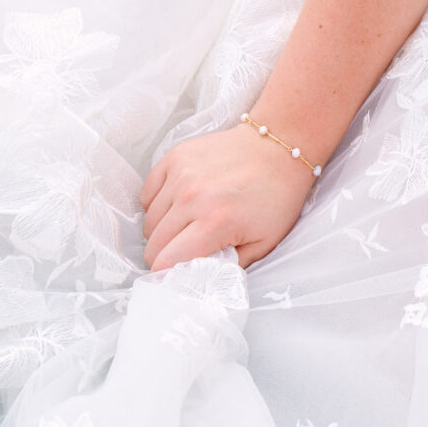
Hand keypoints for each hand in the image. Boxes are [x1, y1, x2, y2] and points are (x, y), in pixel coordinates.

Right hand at [139, 124, 316, 270]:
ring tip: (185, 225)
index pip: (165, 261)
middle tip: (185, 249)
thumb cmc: (275, 196)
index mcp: (215, 222)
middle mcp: (193, 197)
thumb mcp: (264, 243)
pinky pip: (148, 192)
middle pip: (153, 243)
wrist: (279, 146)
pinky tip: (176, 204)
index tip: (177, 273)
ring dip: (162, 229)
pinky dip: (157, 203)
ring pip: (149, 220)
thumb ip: (230, 267)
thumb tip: (201, 280)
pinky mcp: (176, 156)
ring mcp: (182, 174)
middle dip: (165, 253)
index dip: (168, 274)